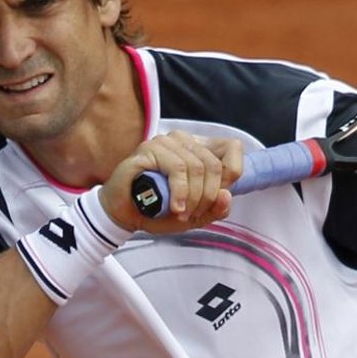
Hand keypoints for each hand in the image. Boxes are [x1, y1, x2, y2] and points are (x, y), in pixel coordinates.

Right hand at [99, 131, 243, 234]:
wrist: (124, 214)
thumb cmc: (157, 210)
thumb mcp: (194, 216)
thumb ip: (215, 209)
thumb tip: (227, 195)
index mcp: (199, 150)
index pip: (232, 148)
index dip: (231, 175)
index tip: (216, 197)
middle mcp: (184, 141)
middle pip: (214, 165)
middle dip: (208, 197)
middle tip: (193, 214)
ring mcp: (166, 142)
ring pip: (197, 167)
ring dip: (192, 198)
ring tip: (181, 213)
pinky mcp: (150, 149)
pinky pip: (178, 168)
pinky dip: (180, 192)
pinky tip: (174, 207)